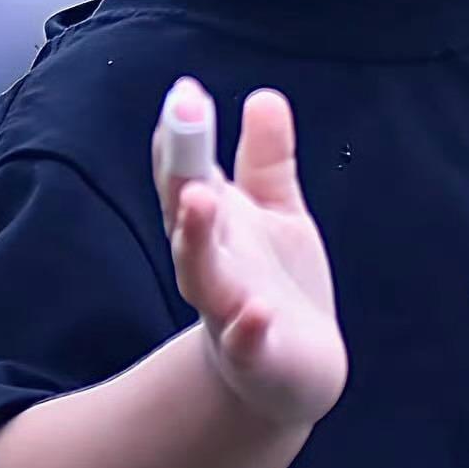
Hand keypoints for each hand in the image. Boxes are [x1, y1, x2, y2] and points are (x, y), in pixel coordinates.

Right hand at [152, 79, 346, 428]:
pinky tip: (255, 311)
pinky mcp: (256, 354)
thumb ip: (266, 159)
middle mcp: (210, 262)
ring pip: (202, 273)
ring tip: (199, 199)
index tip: (185, 90)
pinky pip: (245, 341)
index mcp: (213, 224)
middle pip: (184, 213)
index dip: (183, 134)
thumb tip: (263, 96)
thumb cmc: (274, 283)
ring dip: (196, 238)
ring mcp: (227, 310)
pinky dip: (246, 328)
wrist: (286, 377)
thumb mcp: (275, 212)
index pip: (186, 173)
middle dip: (181, 168)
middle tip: (183, 116)